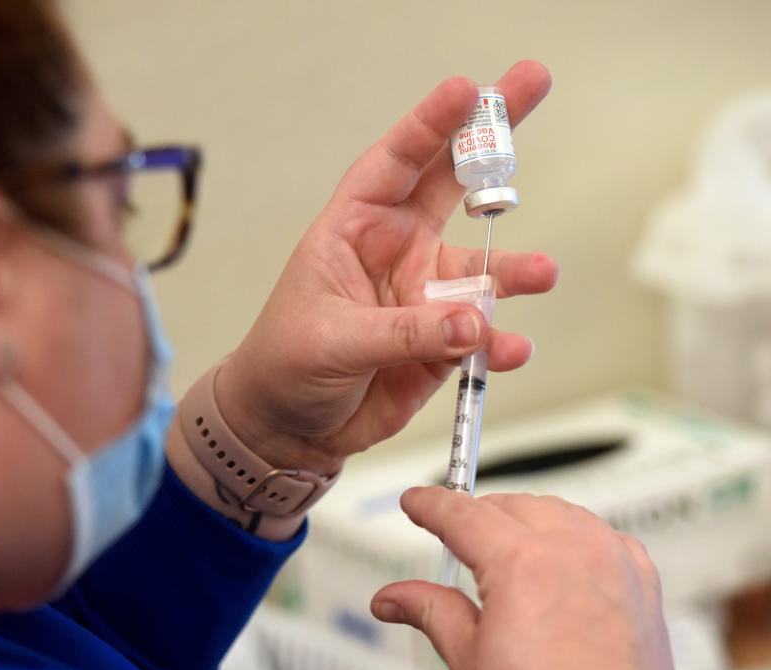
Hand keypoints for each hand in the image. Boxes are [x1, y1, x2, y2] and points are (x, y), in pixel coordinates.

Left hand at [216, 60, 557, 472]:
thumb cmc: (285, 363)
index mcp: (354, 229)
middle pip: (453, 184)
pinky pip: (482, 335)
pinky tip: (509, 348)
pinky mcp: (444, 342)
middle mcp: (398, 251)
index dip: (430, 125)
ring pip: (482, 269)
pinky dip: (500, 341)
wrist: (288, 425)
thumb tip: (471, 322)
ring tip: (543, 273)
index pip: (395, 163)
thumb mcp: (331, 339)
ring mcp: (426, 295)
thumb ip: (403, 330)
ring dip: (513, 269)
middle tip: (530, 85)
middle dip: (491, 139)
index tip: (467, 91)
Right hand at [371, 488, 675, 669]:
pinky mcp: (643, 585)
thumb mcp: (470, 661)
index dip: (431, 504)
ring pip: (559, 512)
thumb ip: (430, 611)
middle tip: (454, 539)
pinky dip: (576, 539)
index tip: (418, 502)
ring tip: (504, 550)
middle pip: (510, 506)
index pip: (462, 514)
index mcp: (523, 564)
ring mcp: (614, 565)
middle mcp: (574, 553)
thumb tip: (394, 598)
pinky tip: (561, 563)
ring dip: (527, 521)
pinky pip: (603, 537)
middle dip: (478, 517)